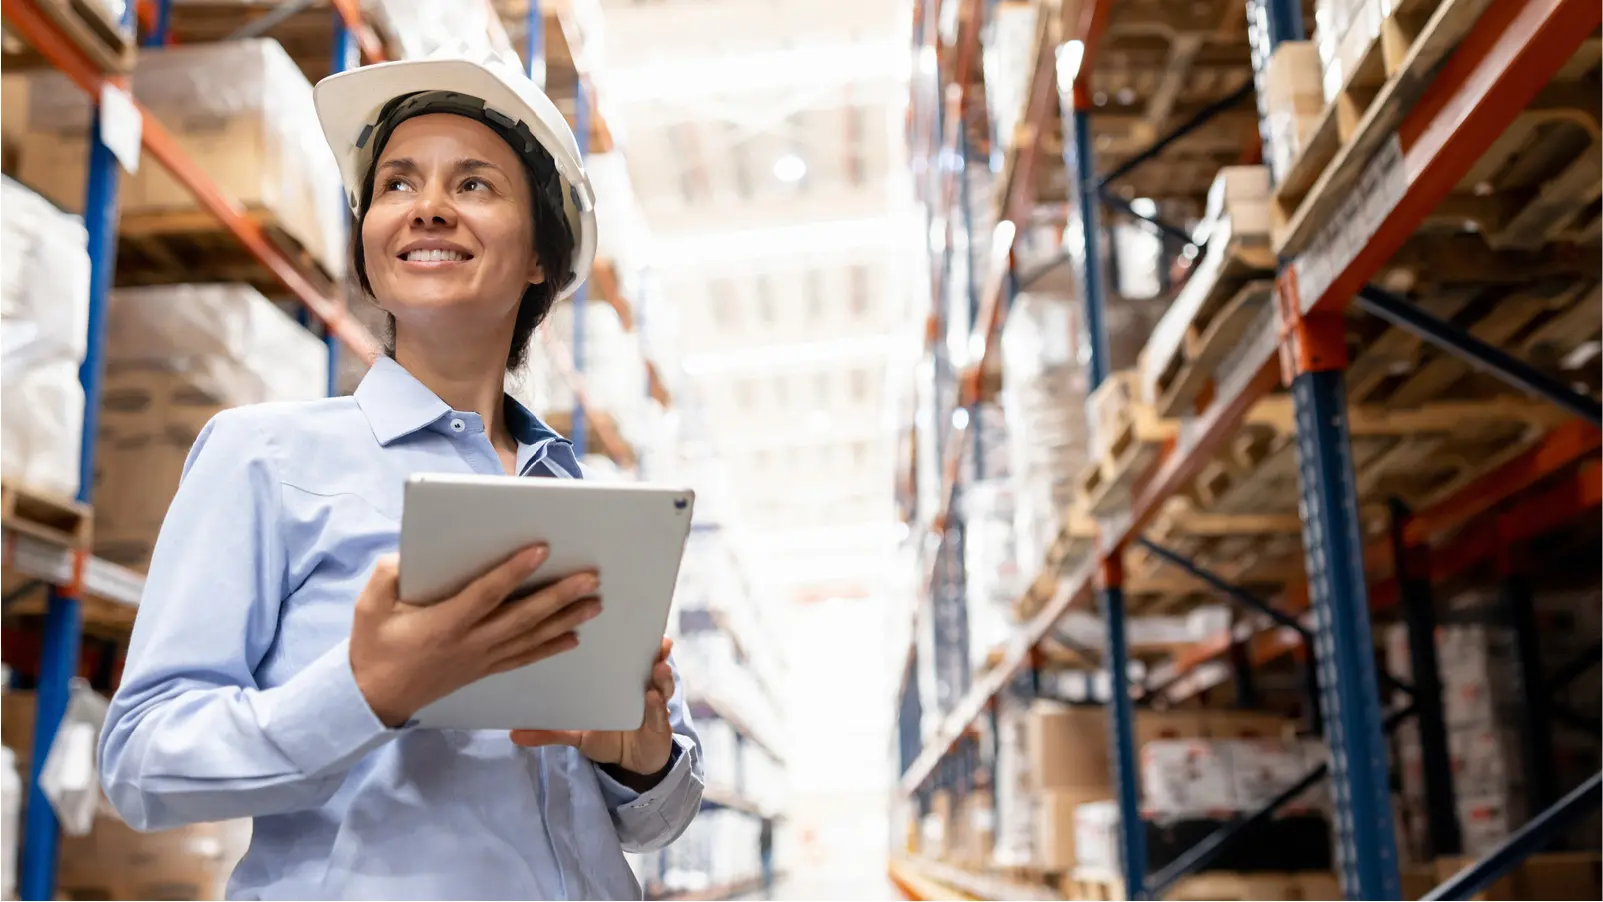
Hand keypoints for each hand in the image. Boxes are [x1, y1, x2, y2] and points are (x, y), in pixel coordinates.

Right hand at [349, 546, 600, 727]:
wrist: (373, 698)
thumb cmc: (373, 648)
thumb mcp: (370, 606)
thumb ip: (389, 575)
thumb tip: (410, 554)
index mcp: (445, 624)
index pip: (488, 594)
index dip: (515, 571)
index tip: (542, 550)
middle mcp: (471, 643)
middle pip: (523, 617)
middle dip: (559, 596)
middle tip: (590, 579)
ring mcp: (481, 659)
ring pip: (530, 638)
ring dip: (565, 620)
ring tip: (594, 605)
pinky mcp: (483, 670)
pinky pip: (523, 658)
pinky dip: (549, 648)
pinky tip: (572, 638)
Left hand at [510, 636, 677, 782]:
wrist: (632, 764)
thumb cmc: (608, 737)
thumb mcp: (577, 733)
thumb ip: (551, 731)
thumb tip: (513, 733)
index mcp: (620, 681)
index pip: (625, 654)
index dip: (626, 637)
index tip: (621, 617)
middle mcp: (641, 686)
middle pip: (649, 661)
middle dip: (653, 648)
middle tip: (653, 637)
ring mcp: (655, 704)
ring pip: (662, 683)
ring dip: (661, 674)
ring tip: (657, 667)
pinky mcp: (660, 725)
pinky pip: (659, 712)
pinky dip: (656, 705)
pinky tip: (651, 697)